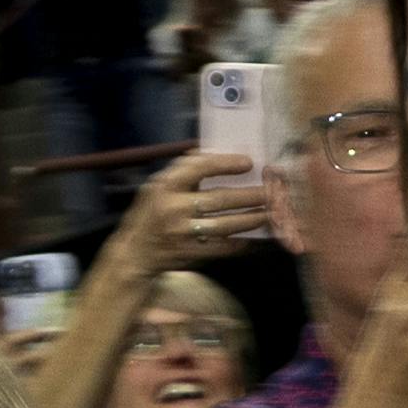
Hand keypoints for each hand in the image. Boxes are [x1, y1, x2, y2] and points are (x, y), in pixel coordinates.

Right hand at [111, 144, 273, 273]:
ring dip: (251, 219)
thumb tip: (215, 153)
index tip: (248, 163)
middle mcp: (173, 209)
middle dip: (250, 195)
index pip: (199, 168)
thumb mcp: (157, 185)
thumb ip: (183, 171)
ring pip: (226, 225)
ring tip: (269, 213)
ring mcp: (183, 234)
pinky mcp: (190, 253)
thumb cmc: (150, 212)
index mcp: (165, 186)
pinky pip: (222, 247)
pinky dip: (240, 242)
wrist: (136, 252)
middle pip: (220, 199)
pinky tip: (253, 237)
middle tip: (271, 191)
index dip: (226, 164)